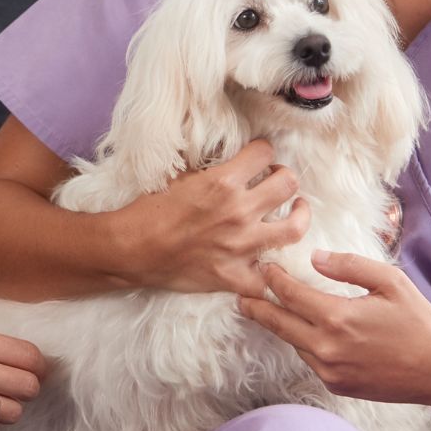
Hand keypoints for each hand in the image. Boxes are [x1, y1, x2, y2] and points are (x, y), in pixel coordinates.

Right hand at [122, 139, 310, 297]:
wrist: (131, 250)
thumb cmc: (150, 210)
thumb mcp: (182, 175)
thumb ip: (213, 166)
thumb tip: (234, 155)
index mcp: (223, 182)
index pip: (265, 152)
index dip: (263, 151)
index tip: (259, 157)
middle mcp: (238, 212)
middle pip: (288, 183)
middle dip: (286, 177)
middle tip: (277, 181)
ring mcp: (240, 246)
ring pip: (294, 228)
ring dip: (299, 216)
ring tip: (295, 211)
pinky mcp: (235, 277)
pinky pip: (269, 278)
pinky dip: (272, 271)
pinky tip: (271, 260)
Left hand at [238, 252, 430, 404]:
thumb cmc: (418, 321)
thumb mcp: (390, 281)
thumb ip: (350, 266)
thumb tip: (316, 258)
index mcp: (338, 318)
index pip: (292, 295)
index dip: (273, 280)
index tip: (263, 268)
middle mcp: (327, 348)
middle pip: (280, 324)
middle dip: (257, 308)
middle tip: (239, 296)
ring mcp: (330, 371)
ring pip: (294, 343)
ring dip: (280, 326)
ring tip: (266, 310)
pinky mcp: (337, 385)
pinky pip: (310, 359)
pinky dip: (302, 343)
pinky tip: (301, 331)